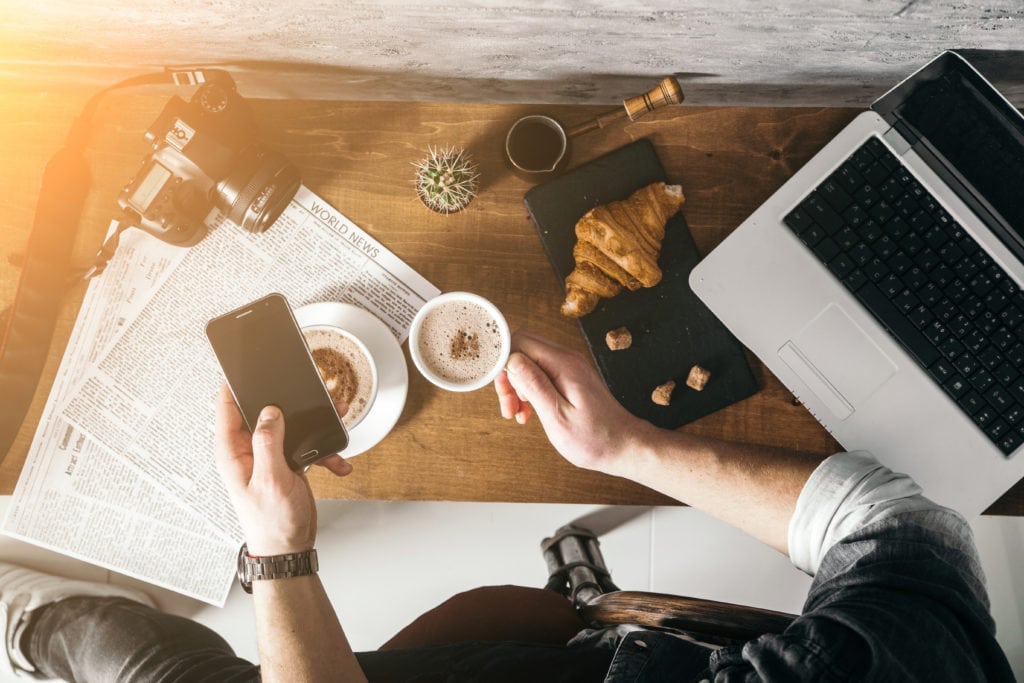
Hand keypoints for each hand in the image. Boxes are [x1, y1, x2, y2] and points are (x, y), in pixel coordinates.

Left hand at [214, 383, 352, 555]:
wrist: (289, 549)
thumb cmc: (272, 523)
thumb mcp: (270, 479)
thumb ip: (269, 442)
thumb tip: (270, 412)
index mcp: (234, 453)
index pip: (227, 409)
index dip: (233, 385)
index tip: (243, 366)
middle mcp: (249, 451)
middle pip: (263, 413)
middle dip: (285, 401)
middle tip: (301, 386)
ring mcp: (269, 457)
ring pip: (289, 426)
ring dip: (311, 426)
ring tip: (331, 418)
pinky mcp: (287, 464)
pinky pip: (305, 446)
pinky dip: (323, 452)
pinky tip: (335, 461)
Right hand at [494, 330, 649, 472]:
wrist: (623, 446)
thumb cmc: (594, 438)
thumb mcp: (558, 416)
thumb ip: (534, 385)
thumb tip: (512, 359)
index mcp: (564, 365)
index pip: (520, 341)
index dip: (503, 362)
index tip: (501, 390)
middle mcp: (567, 359)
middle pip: (522, 348)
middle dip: (508, 375)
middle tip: (508, 405)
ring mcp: (569, 366)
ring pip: (529, 361)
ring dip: (516, 385)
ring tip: (517, 412)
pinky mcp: (569, 377)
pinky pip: (540, 372)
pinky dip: (529, 389)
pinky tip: (528, 411)